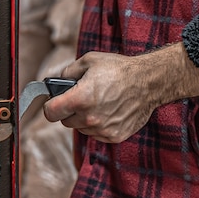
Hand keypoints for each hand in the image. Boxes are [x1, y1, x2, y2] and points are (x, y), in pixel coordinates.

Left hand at [42, 45, 198, 142]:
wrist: (148, 82)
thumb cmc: (119, 69)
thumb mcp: (89, 61)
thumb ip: (68, 72)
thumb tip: (57, 81)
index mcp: (80, 99)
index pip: (50, 113)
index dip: (50, 105)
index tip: (54, 102)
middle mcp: (90, 118)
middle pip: (65, 122)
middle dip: (69, 110)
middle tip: (82, 97)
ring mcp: (103, 129)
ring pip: (81, 129)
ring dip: (84, 119)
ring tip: (99, 102)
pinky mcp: (114, 136)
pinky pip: (97, 134)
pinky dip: (99, 125)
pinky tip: (109, 111)